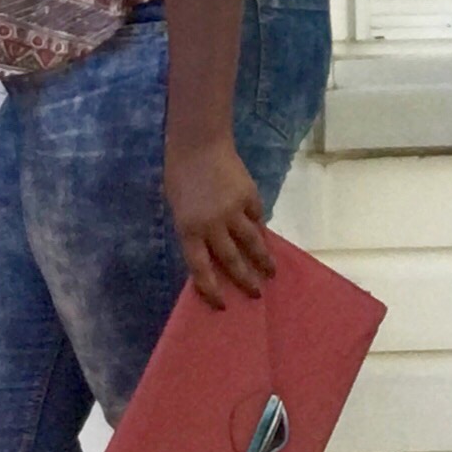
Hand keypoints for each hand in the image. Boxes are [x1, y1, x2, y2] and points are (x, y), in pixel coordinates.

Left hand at [164, 137, 276, 309]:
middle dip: (245, 280)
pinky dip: (259, 229)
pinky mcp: (249, 198)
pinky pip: (257, 219)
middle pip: (232, 261)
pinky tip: (264, 239)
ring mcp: (233, 212)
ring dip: (263, 260)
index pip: (201, 269)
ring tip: (271, 272)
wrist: (199, 145)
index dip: (211, 290)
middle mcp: (212, 226)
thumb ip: (196, 233)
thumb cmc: (180, 178)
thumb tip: (215, 256)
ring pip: (252, 244)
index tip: (222, 305)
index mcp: (189, 230)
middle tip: (255, 294)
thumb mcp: (180, 210)